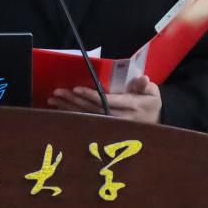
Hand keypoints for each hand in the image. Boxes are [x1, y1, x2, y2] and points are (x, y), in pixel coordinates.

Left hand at [47, 75, 161, 122]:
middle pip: (92, 109)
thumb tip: (143, 79)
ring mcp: (111, 125)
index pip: (107, 101)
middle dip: (74, 101)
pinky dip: (72, 115)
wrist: (154, 120)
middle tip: (58, 92)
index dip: (91, 95)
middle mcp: (119, 118)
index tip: (76, 88)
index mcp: (131, 106)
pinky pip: (86, 121)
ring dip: (69, 108)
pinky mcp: (105, 128)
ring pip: (87, 116)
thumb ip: (144, 86)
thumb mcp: (152, 92)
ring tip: (53, 99)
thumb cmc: (150, 101)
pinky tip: (59, 109)